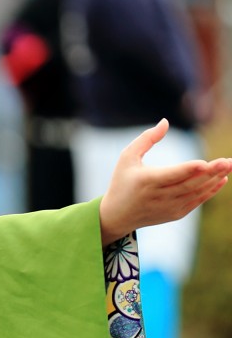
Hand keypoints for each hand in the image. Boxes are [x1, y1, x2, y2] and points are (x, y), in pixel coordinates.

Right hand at [99, 119, 229, 246]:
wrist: (116, 216)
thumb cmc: (121, 182)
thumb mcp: (127, 157)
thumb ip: (147, 139)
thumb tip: (166, 121)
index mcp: (147, 181)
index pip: (172, 175)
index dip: (190, 169)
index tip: (205, 163)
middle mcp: (159, 196)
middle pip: (190, 183)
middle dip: (211, 172)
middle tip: (228, 161)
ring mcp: (168, 207)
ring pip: (196, 192)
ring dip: (214, 179)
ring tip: (229, 166)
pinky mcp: (175, 214)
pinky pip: (196, 201)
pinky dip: (210, 191)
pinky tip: (222, 179)